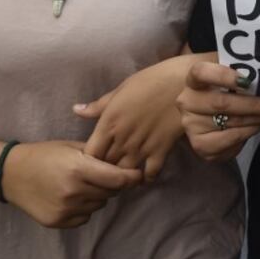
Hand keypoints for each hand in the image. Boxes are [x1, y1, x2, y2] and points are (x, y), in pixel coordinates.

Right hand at [1, 140, 141, 227]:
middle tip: (103, 175)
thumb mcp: (73, 147)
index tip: (137, 174)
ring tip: (82, 184)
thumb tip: (126, 165)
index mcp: (79, 169)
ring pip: (99, 205)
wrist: (11, 173)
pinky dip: (84, 208)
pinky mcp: (57, 222)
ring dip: (98, 195)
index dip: (132, 177)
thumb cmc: (45, 154)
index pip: (119, 179)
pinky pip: (85, 217)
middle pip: (111, 192)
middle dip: (113, 184)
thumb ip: (99, 156)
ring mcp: (65, 209)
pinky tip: (71, 196)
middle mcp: (74, 191)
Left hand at [75, 54, 201, 181]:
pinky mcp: (161, 150)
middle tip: (105, 172)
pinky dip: (146, 178)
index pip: (89, 154)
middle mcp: (122, 139)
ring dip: (122, 177)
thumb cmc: (151, 80)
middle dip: (103, 171)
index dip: (87, 161)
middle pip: (105, 167)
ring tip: (122, 177)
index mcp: (108, 123)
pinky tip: (144, 176)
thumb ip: (98, 105)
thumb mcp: (121, 88)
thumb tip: (76, 110)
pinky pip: (150, 173)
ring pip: (125, 174)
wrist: (183, 81)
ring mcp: (142, 147)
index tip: (91, 160)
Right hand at [176, 61, 259, 161]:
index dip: (223, 76)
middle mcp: (187, 102)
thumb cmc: (223, 91)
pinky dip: (247, 134)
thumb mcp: (228, 76)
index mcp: (193, 80)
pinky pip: (229, 141)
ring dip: (256, 120)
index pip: (201, 73)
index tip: (247, 81)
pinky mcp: (200, 145)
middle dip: (252, 105)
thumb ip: (241, 70)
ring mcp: (191, 125)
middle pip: (221, 103)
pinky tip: (255, 127)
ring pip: (229, 124)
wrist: (207, 117)